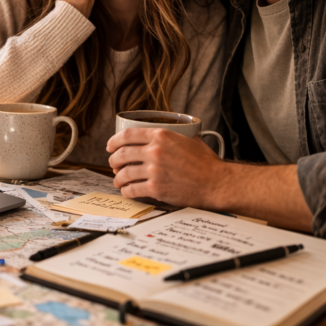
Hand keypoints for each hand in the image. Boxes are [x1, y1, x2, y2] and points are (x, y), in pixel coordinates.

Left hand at [106, 127, 229, 207]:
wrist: (216, 183)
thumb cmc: (206, 163)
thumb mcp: (190, 139)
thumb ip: (173, 135)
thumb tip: (163, 134)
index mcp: (161, 135)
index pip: (128, 135)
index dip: (114, 141)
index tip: (110, 146)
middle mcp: (155, 151)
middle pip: (122, 154)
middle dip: (113, 160)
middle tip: (113, 164)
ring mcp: (154, 170)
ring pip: (124, 173)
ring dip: (117, 178)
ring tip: (118, 180)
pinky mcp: (155, 188)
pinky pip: (132, 189)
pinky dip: (126, 191)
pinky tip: (127, 191)